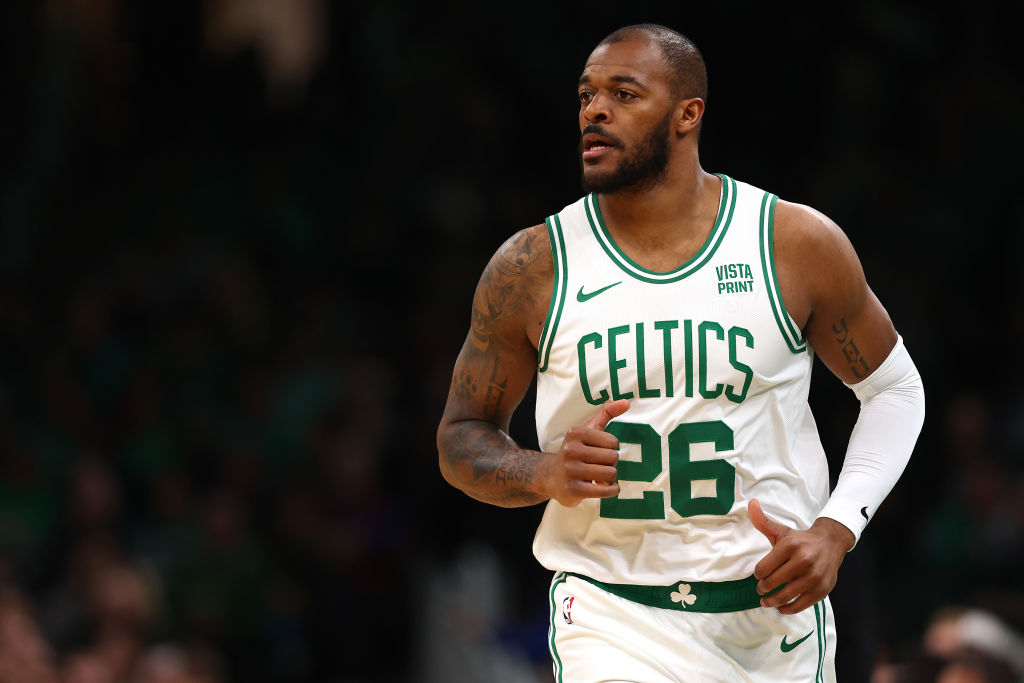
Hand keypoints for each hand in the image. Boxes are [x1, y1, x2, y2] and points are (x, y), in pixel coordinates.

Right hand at [543, 399, 629, 506]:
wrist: (550, 477)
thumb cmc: (575, 451)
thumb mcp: (587, 430)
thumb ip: (606, 413)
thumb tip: (626, 402)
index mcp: (576, 433)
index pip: (613, 442)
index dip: (610, 448)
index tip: (598, 451)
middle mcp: (571, 450)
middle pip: (613, 458)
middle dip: (610, 463)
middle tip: (598, 465)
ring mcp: (571, 471)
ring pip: (611, 474)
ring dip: (610, 477)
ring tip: (599, 476)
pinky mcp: (574, 490)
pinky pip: (605, 490)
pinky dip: (612, 490)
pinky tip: (605, 486)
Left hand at [748, 499, 854, 613]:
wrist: (830, 543)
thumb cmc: (801, 540)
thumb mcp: (782, 530)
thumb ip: (763, 521)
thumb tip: (751, 503)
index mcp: (790, 545)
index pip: (763, 568)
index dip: (758, 574)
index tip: (759, 574)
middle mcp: (803, 561)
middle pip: (772, 582)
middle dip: (762, 588)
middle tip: (761, 590)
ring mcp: (813, 577)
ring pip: (784, 596)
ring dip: (771, 601)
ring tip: (767, 601)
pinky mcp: (821, 590)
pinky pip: (800, 605)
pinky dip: (787, 609)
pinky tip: (781, 607)